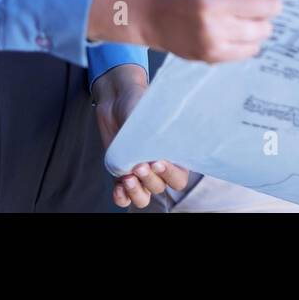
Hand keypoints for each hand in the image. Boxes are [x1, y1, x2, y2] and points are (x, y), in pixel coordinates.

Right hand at [87, 0, 298, 60]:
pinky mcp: (211, 54)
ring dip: (260, 23)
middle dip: (268, 3)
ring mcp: (212, 32)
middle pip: (271, 6)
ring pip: (265, 29)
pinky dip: (249, 40)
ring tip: (237, 17)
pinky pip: (253, 48)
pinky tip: (230, 31)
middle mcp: (213, 4)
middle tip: (249, 1)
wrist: (153, 13)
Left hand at [92, 64, 190, 208]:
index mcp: (174, 156)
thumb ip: (158, 133)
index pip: (179, 179)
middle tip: (140, 164)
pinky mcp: (122, 175)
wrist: (120, 101)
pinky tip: (119, 187)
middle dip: (150, 179)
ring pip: (143, 197)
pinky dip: (121, 196)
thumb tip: (159, 142)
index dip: (170, 175)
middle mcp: (159, 169)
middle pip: (160, 188)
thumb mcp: (153, 117)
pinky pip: (124, 197)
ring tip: (128, 178)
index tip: (158, 161)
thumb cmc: (142, 106)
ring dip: (136, 192)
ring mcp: (140, 174)